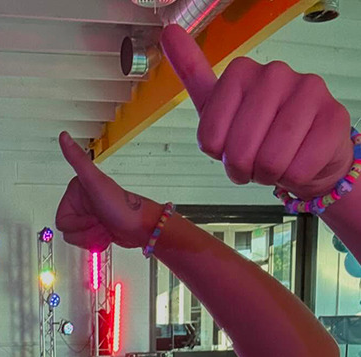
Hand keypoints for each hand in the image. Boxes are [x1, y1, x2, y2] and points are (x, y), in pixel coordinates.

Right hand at [55, 132, 162, 251]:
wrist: (141, 226)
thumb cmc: (122, 205)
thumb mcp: (96, 182)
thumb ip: (78, 159)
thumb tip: (64, 136)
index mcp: (76, 191)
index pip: (61, 220)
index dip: (78, 224)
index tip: (92, 215)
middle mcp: (81, 202)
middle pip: (69, 231)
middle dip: (87, 232)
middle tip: (101, 222)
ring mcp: (88, 216)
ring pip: (77, 239)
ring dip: (93, 237)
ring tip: (106, 228)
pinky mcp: (95, 228)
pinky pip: (85, 243)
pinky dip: (97, 242)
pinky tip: (107, 233)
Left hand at [161, 24, 352, 198]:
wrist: (307, 154)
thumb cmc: (258, 135)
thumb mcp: (218, 110)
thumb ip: (193, 74)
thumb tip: (168, 33)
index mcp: (240, 72)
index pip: (210, 138)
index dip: (219, 156)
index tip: (229, 148)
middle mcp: (274, 73)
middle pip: (239, 150)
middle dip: (244, 169)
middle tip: (254, 162)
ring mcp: (308, 90)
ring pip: (270, 161)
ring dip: (269, 175)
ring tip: (276, 162)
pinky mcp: (334, 117)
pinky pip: (298, 169)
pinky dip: (294, 178)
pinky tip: (300, 161)